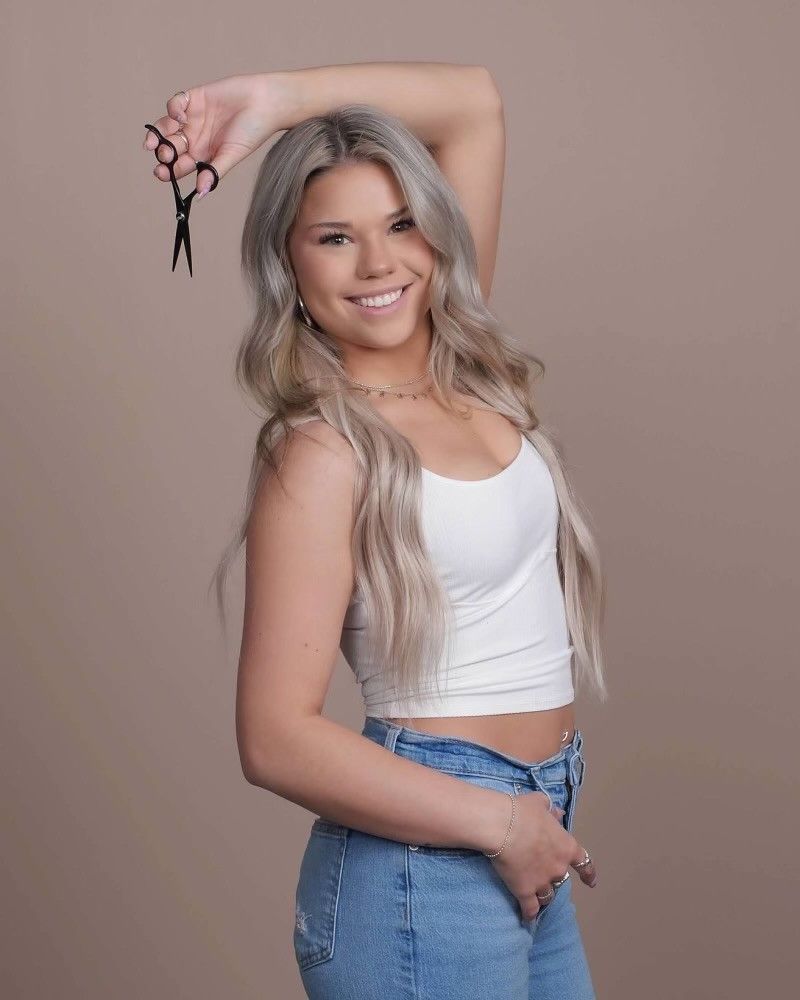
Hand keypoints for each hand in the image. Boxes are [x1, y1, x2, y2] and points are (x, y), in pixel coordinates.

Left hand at [142, 73, 283, 195]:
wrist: (264, 102)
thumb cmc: (253, 131)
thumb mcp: (232, 155)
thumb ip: (214, 172)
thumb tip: (200, 195)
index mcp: (203, 155)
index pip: (180, 166)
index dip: (168, 170)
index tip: (161, 173)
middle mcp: (195, 138)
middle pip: (170, 147)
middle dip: (163, 152)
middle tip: (164, 155)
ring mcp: (192, 118)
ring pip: (166, 126)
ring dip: (158, 133)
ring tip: (157, 140)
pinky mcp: (193, 98)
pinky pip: (175, 104)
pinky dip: (173, 110)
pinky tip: (181, 116)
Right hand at [486, 790, 597, 921]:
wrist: (503, 826)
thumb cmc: (523, 811)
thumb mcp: (540, 803)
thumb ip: (550, 810)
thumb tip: (557, 813)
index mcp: (566, 847)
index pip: (584, 863)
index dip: (587, 873)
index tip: (590, 882)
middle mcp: (558, 868)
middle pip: (561, 880)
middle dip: (553, 879)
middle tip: (542, 875)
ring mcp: (542, 882)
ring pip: (547, 896)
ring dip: (544, 896)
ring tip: (537, 897)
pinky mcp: (525, 891)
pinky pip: (530, 908)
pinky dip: (529, 913)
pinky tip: (527, 917)